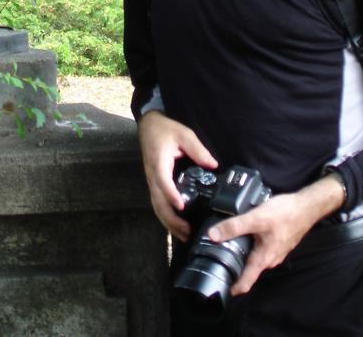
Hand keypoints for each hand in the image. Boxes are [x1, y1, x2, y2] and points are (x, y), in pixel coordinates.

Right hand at [137, 111, 217, 241]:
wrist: (148, 126)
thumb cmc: (165, 130)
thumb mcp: (183, 134)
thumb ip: (198, 149)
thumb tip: (213, 165)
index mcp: (159, 162)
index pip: (163, 181)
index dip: (171, 194)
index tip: (181, 206)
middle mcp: (153, 175)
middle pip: (158, 202)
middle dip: (171, 219)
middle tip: (187, 232)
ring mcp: (152, 181)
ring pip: (156, 206)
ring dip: (168, 223)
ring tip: (184, 236)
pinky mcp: (155, 184)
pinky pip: (158, 203)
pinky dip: (166, 217)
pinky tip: (177, 226)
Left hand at [207, 174, 345, 295]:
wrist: (306, 206)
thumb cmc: (285, 214)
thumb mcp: (256, 218)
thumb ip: (234, 226)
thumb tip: (212, 235)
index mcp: (264, 258)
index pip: (246, 282)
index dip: (232, 287)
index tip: (218, 287)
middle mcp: (270, 259)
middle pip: (249, 270)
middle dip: (233, 267)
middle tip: (215, 260)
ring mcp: (275, 251)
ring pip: (255, 258)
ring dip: (242, 254)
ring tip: (226, 245)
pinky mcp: (277, 242)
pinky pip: (261, 248)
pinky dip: (251, 245)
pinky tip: (245, 233)